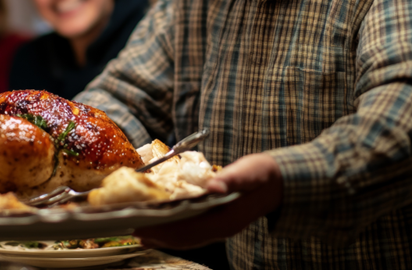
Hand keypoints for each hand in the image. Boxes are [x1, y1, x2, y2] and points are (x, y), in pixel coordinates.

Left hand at [134, 153, 282, 249]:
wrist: (278, 183)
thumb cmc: (262, 175)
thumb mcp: (249, 172)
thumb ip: (232, 179)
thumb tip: (215, 186)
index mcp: (227, 220)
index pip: (190, 229)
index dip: (165, 229)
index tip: (143, 225)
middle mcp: (221, 230)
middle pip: (184, 238)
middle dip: (158, 235)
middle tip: (133, 229)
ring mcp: (219, 229)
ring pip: (187, 238)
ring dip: (163, 235)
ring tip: (140, 231)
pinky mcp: (217, 224)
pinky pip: (191, 232)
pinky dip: (173, 231)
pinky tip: (161, 225)